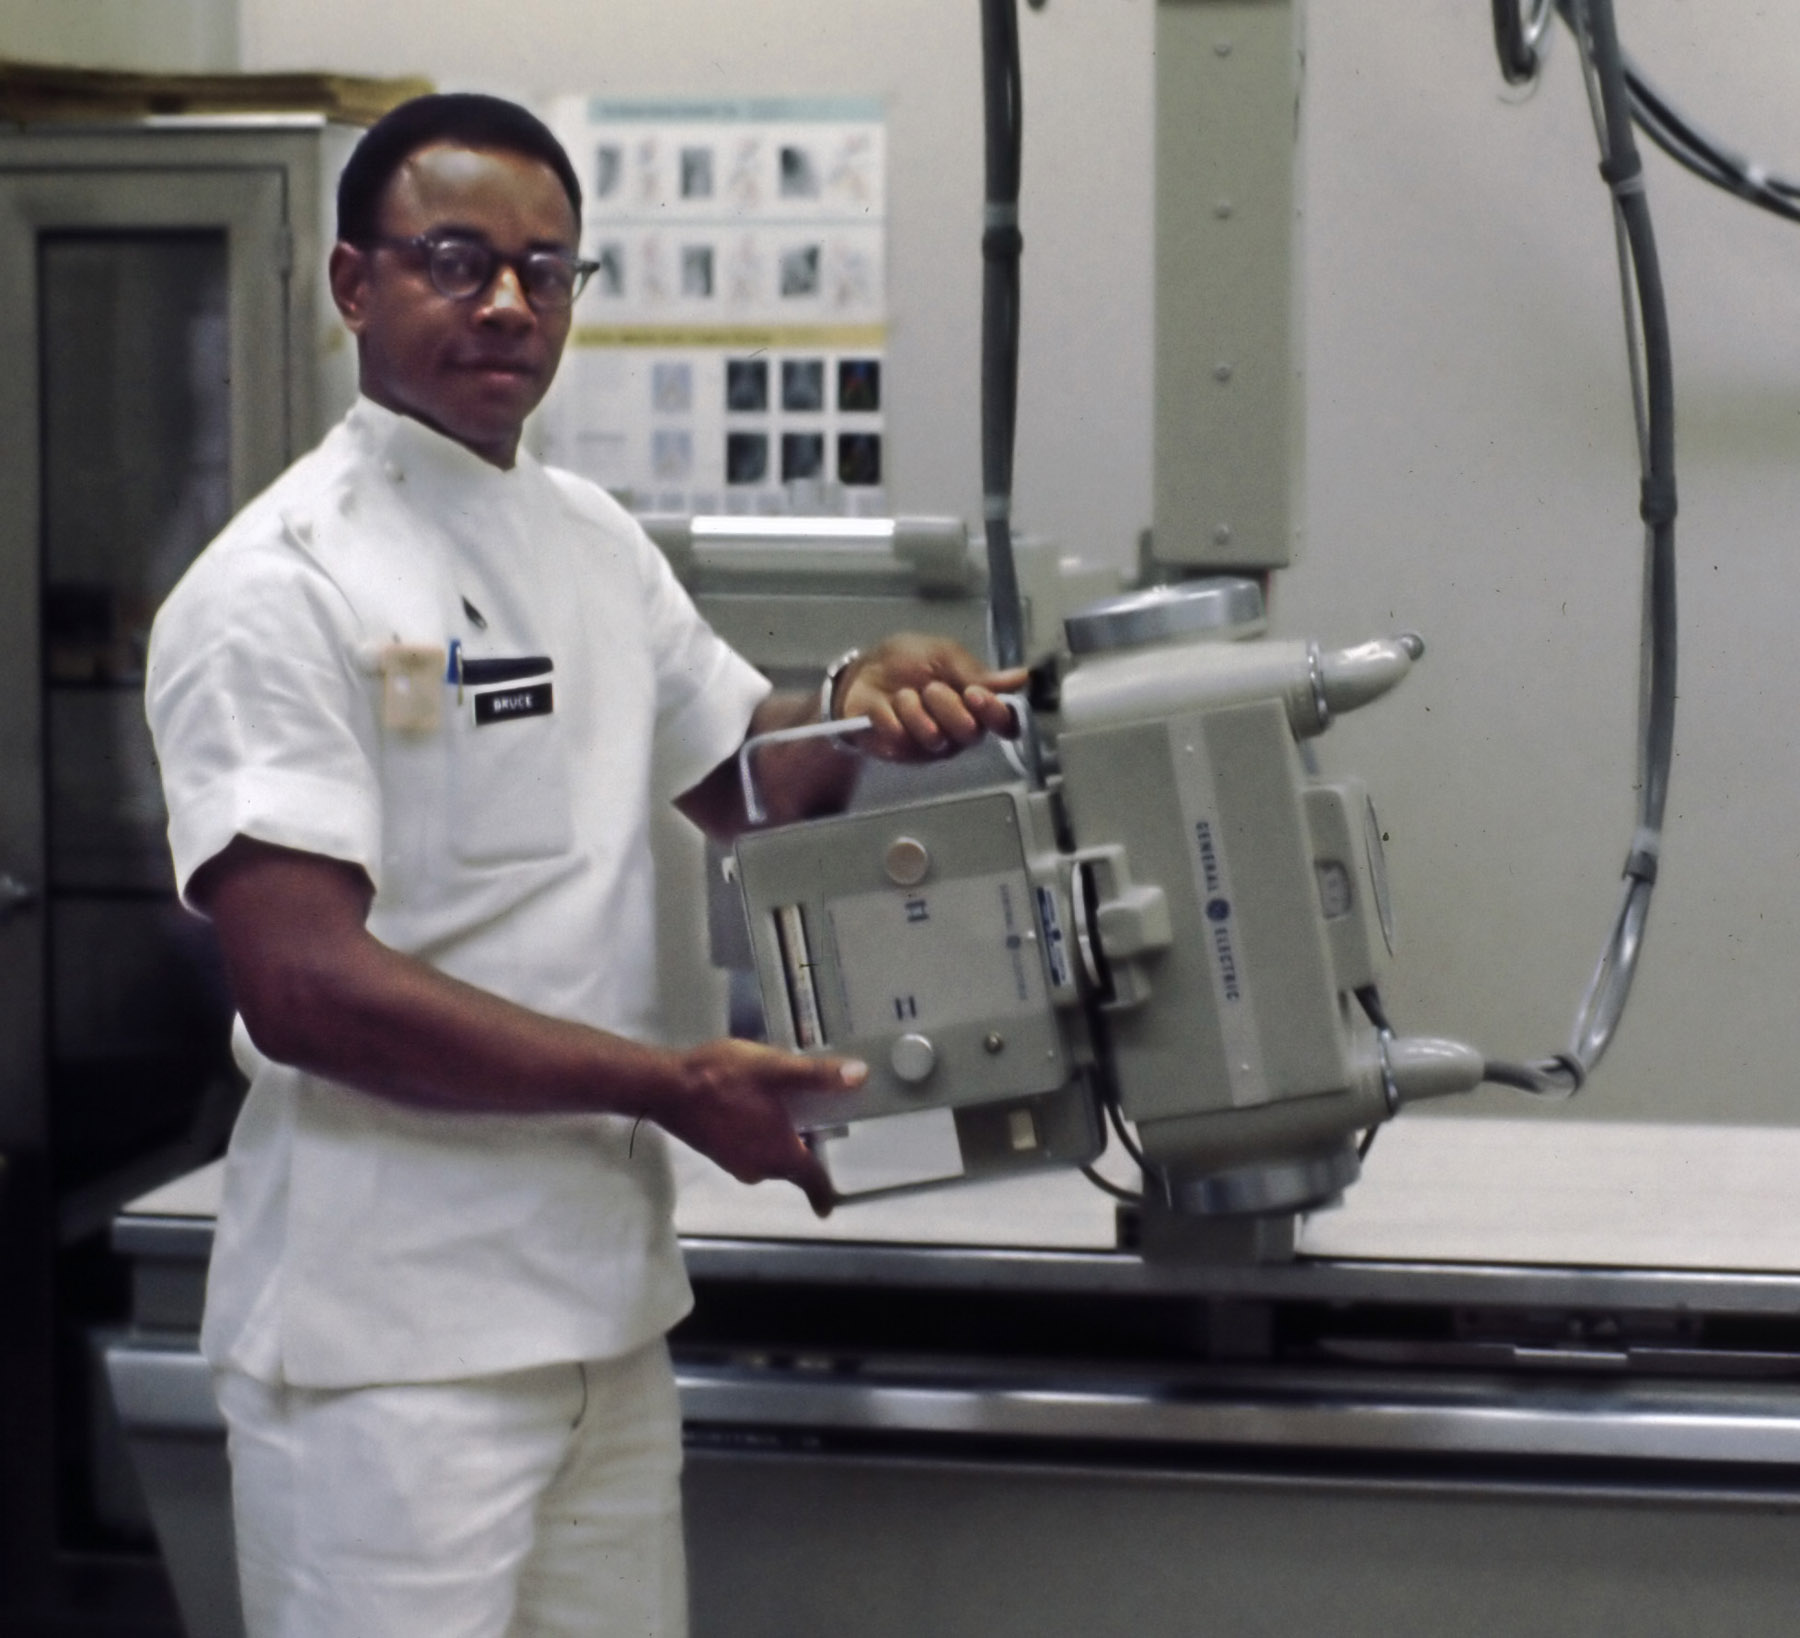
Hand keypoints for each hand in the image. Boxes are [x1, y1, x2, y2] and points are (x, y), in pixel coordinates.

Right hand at [660, 1038, 865, 1215]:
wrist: (666, 1087)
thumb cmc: (724, 1078)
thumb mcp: (775, 1068)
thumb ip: (818, 1075)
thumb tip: (861, 1077)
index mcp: (779, 1153)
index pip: (812, 1179)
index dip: (823, 1193)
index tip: (827, 1209)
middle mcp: (758, 1167)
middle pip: (790, 1165)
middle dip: (800, 1147)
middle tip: (809, 1120)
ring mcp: (734, 1163)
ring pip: (767, 1157)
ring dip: (776, 1140)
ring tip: (778, 1107)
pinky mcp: (716, 1154)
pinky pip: (748, 1151)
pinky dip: (756, 1137)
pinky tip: (750, 1108)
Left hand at [838, 634, 1029, 761]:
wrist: (861, 672)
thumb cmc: (907, 661)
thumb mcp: (942, 654)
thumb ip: (976, 671)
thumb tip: (1022, 677)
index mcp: (977, 705)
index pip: (1005, 722)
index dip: (994, 712)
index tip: (974, 694)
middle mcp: (961, 731)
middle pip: (970, 733)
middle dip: (946, 705)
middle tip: (929, 688)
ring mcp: (932, 747)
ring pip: (933, 737)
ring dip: (912, 707)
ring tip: (901, 695)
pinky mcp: (903, 754)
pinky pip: (900, 738)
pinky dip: (887, 714)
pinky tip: (883, 707)